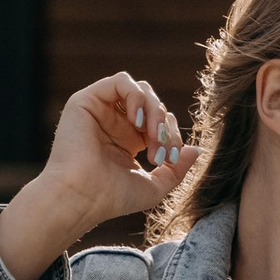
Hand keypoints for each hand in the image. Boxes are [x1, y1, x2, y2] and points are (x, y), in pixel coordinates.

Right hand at [0, 72, 193, 279]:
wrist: (82, 198)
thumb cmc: (112, 198)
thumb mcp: (154, 186)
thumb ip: (177, 169)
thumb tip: (196, 149)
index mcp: (129, 140)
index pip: (161, 122)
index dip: (172, 135)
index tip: (171, 159)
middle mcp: (115, 123)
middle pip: (154, 104)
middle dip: (164, 125)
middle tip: (160, 150)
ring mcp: (101, 111)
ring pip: (140, 90)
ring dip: (154, 111)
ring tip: (151, 135)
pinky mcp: (87, 100)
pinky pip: (121, 81)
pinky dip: (136, 96)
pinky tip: (137, 121)